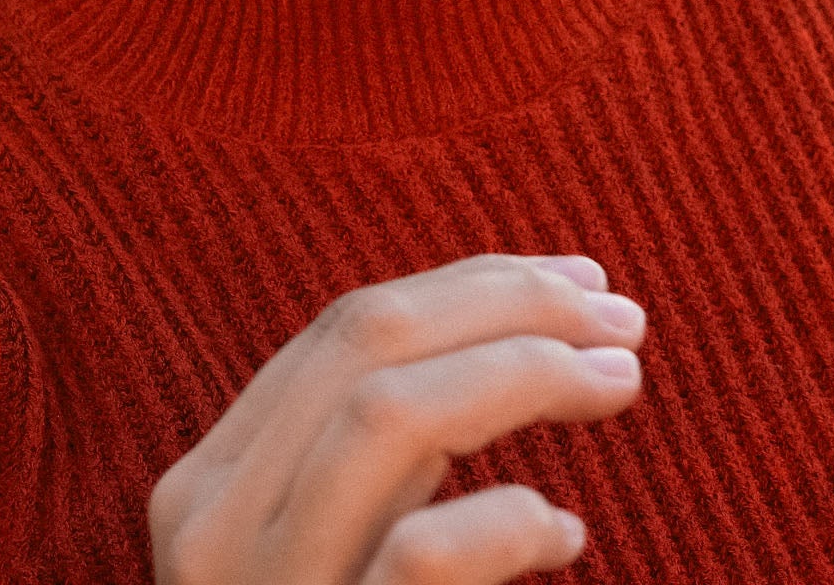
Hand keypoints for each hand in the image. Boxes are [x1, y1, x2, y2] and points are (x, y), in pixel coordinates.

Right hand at [149, 251, 644, 584]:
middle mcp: (215, 525)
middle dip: (508, 302)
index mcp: (210, 480)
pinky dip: (503, 521)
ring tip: (622, 382)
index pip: (343, 327)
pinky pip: (419, 559)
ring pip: (385, 415)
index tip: (581, 277)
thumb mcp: (333, 549)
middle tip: (623, 313)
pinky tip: (566, 530)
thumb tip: (525, 331)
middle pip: (365, 339)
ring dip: (521, 372)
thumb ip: (387, 460)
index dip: (473, 282)